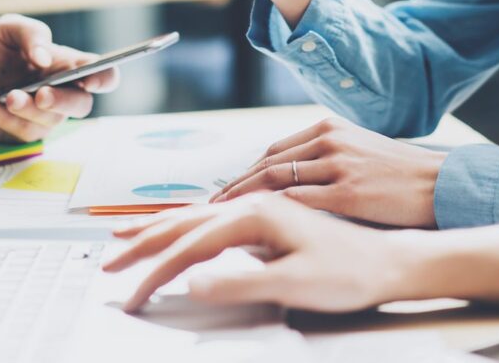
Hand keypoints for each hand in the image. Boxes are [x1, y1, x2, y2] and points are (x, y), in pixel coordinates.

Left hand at [0, 14, 118, 141]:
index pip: (102, 74)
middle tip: (41, 94)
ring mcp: (46, 115)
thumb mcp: (9, 29)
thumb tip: (46, 58)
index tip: (91, 79)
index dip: (105, 78)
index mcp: (68, 65)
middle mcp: (63, 92)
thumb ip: (32, 34)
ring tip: (6, 96)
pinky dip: (3, 117)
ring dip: (28, 108)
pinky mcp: (25, 132)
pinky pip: (23, 130)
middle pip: (83, 104)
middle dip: (63, 100)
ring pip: (51, 120)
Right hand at [104, 194, 407, 312]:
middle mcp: (253, 203)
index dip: (157, 270)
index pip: (192, 244)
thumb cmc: (349, 272)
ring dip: (159, 228)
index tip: (132, 294)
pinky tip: (180, 229)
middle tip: (110, 258)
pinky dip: (185, 225)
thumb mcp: (297, 283)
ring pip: (197, 215)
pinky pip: (212, 218)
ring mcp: (259, 208)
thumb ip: (242, 281)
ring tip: (128, 234)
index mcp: (256, 214)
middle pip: (186, 221)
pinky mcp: (265, 217)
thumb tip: (192, 282)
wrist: (388, 259)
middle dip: (145, 241)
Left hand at [211, 117, 445, 227]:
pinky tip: (258, 222)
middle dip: (237, 184)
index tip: (228, 188)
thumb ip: (322, 157)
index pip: (274, 150)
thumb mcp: (355, 149)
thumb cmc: (397, 172)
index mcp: (327, 128)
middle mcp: (327, 140)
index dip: (247, 171)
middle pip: (268, 162)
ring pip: (276, 178)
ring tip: (225, 214)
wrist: (438, 183)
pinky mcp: (348, 192)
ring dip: (245, 197)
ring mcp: (337, 164)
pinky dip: (273, 210)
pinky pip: (299, 200)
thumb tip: (289, 175)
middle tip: (214, 203)